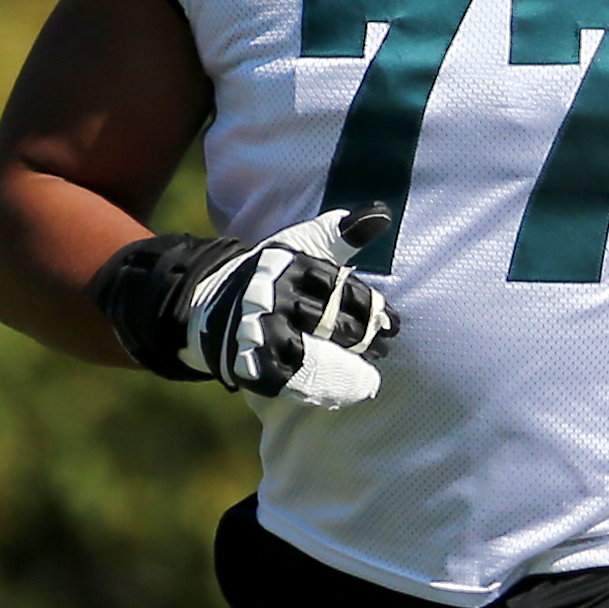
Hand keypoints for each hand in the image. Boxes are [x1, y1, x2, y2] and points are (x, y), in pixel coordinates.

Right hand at [188, 208, 399, 406]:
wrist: (214, 302)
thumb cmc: (273, 273)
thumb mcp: (303, 245)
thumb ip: (342, 233)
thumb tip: (381, 215)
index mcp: (289, 265)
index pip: (342, 289)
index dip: (373, 309)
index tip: (394, 324)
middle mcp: (272, 297)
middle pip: (330, 323)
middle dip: (365, 340)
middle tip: (384, 350)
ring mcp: (259, 332)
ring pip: (312, 356)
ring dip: (346, 370)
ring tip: (369, 377)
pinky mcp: (251, 364)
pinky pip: (292, 382)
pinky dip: (321, 388)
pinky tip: (343, 392)